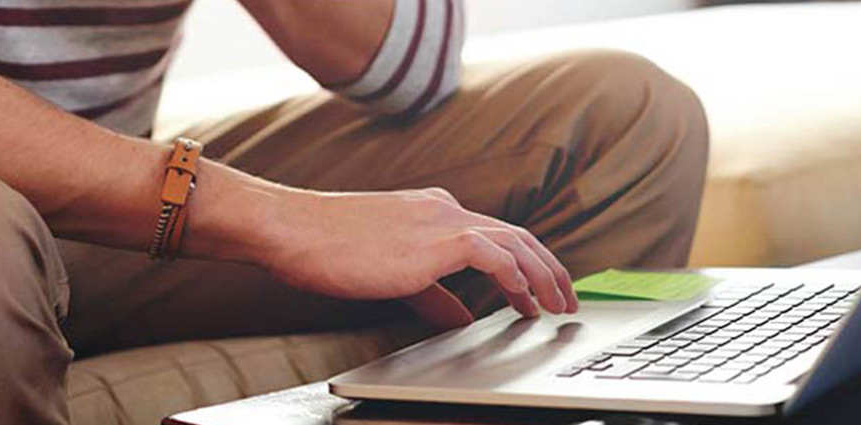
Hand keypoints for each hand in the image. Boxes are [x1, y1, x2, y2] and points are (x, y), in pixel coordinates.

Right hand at [261, 188, 578, 328]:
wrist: (295, 229)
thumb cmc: (328, 248)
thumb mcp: (391, 274)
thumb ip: (432, 294)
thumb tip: (459, 317)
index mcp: (435, 212)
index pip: (497, 234)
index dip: (527, 263)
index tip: (540, 290)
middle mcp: (445, 210)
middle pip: (518, 235)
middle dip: (549, 269)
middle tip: (566, 300)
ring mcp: (441, 221)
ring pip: (515, 241)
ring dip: (543, 275)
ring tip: (556, 304)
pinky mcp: (433, 240)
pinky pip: (491, 253)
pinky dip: (514, 274)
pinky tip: (523, 297)